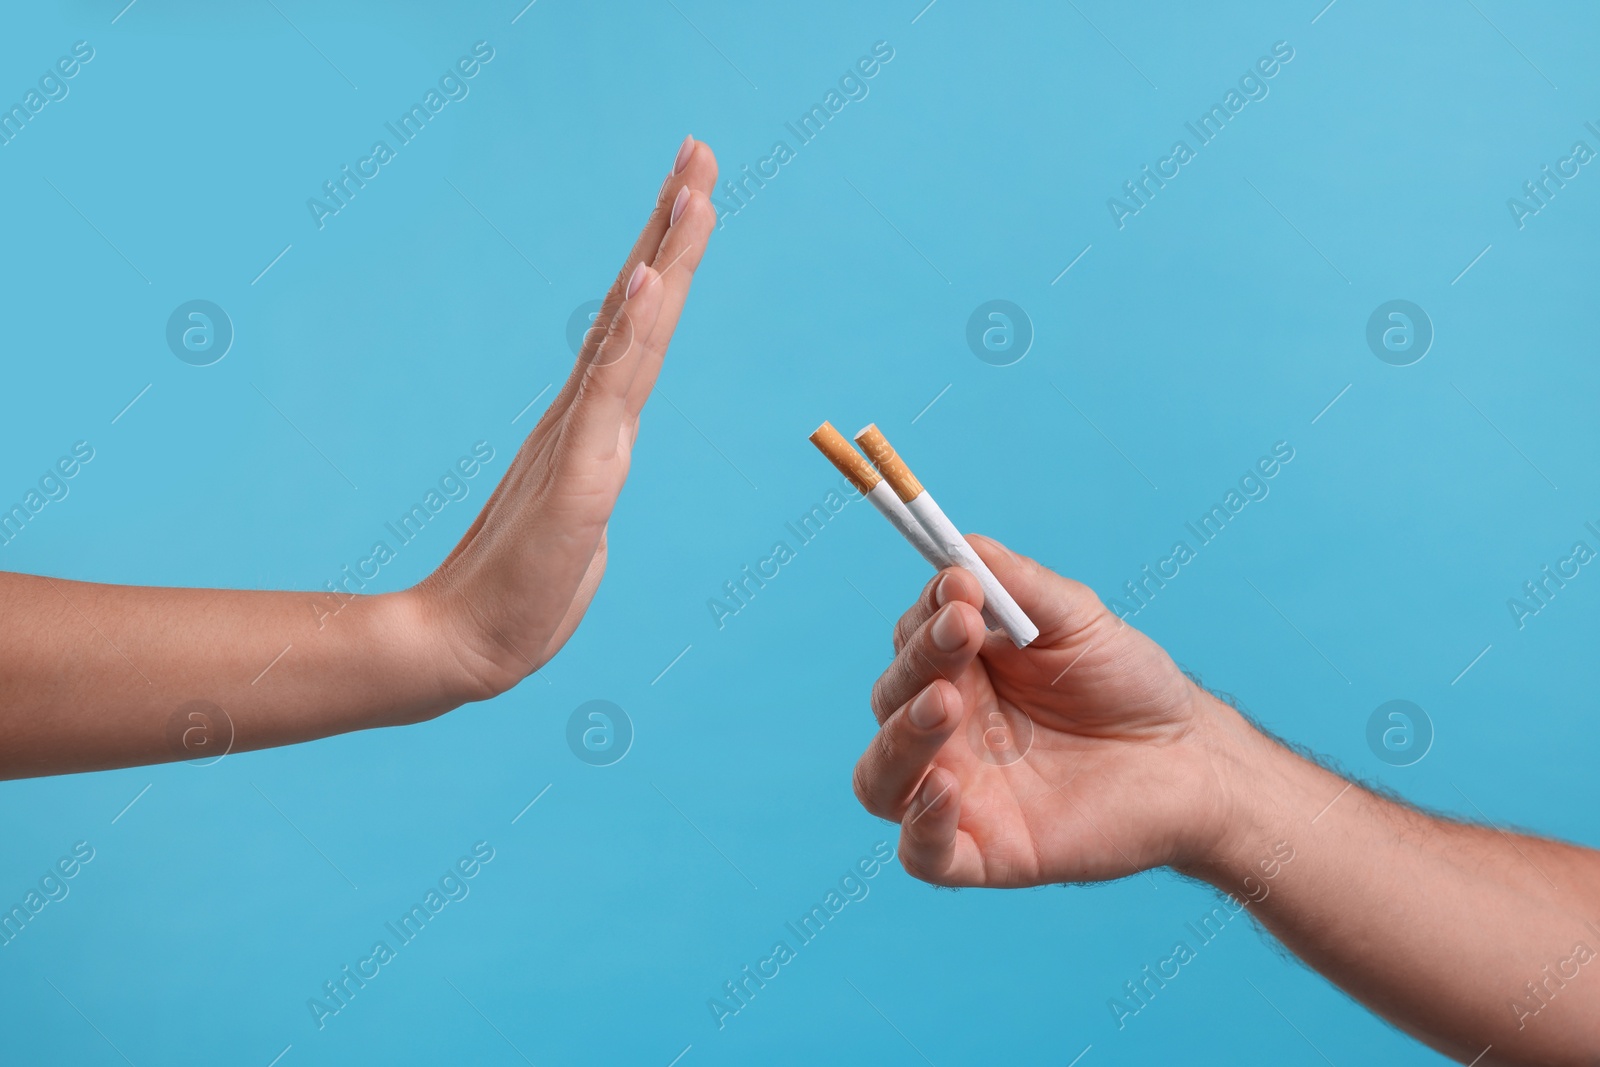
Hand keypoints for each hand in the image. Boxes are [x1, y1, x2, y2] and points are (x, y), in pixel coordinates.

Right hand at [415, 137, 718, 699]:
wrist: (465, 647)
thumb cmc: (522, 599)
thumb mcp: (580, 533)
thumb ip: (590, 494)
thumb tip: (595, 485)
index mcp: (594, 426)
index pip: (637, 329)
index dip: (664, 263)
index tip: (690, 198)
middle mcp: (589, 414)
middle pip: (638, 307)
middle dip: (672, 228)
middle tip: (698, 152)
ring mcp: (583, 437)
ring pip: (632, 332)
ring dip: (665, 257)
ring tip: (691, 188)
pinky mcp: (578, 471)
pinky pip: (611, 389)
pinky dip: (632, 330)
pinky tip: (651, 278)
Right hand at [852, 535, 1247, 886]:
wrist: (1192, 761)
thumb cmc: (1129, 685)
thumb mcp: (1077, 618)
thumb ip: (1018, 583)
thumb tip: (958, 547)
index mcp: (957, 673)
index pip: (910, 641)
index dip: (925, 614)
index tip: (962, 586)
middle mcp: (944, 732)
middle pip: (888, 700)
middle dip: (919, 661)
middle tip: (962, 630)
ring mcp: (957, 794)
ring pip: (880, 777)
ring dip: (899, 737)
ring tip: (944, 705)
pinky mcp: (983, 853)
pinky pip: (921, 853)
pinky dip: (918, 826)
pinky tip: (942, 790)